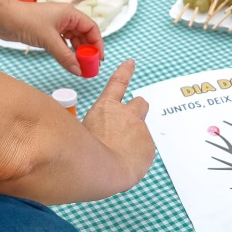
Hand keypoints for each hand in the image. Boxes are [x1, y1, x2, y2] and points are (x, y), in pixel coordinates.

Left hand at [0, 0, 102, 76]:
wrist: (3, 19)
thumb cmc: (26, 20)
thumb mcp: (48, 39)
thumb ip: (65, 56)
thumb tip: (78, 70)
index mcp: (70, 14)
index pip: (92, 28)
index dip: (97, 43)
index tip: (98, 59)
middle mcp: (66, 18)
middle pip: (84, 35)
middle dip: (88, 51)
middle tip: (90, 67)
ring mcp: (57, 26)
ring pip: (74, 41)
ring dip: (77, 53)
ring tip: (81, 67)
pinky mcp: (48, 33)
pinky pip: (63, 45)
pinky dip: (67, 53)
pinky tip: (69, 63)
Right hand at [81, 59, 155, 187]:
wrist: (106, 169)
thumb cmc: (88, 153)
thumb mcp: (82, 133)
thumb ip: (93, 128)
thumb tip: (97, 135)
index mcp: (107, 108)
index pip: (118, 83)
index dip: (125, 72)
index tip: (131, 63)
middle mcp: (127, 114)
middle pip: (140, 103)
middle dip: (137, 110)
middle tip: (130, 122)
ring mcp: (140, 129)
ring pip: (142, 131)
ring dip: (135, 139)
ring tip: (122, 155)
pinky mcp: (150, 145)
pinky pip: (145, 149)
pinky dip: (138, 155)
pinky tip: (128, 164)